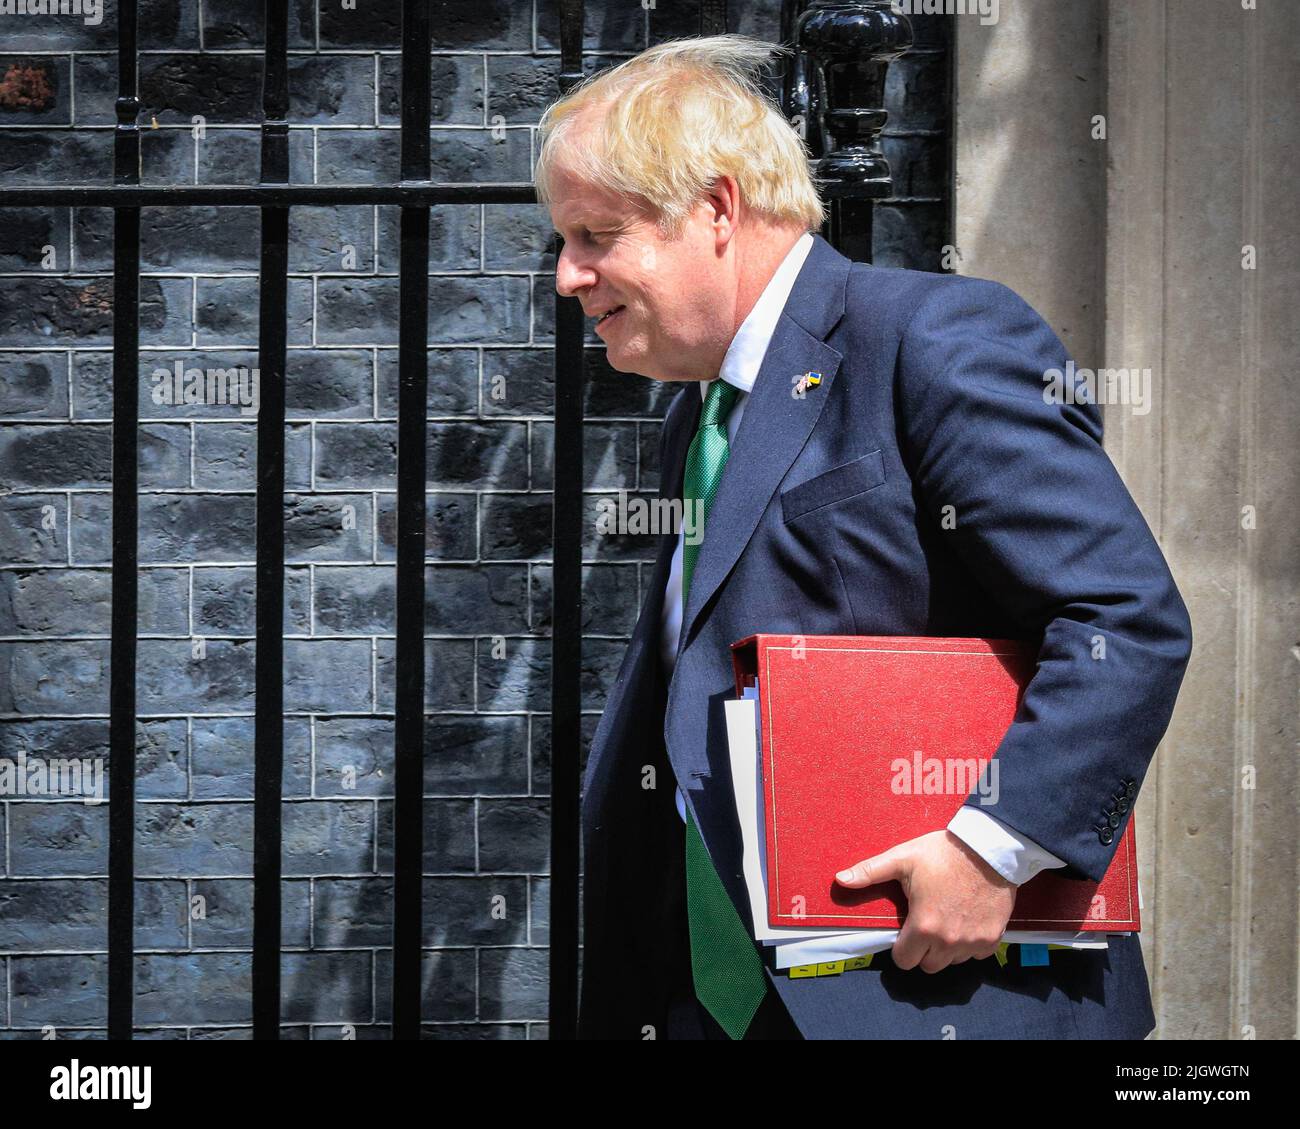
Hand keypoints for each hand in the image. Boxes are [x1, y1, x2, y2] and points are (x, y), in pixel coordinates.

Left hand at [834, 830, 1015, 972]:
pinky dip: (969, 944)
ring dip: (946, 949)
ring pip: (952, 962)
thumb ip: (870, 872)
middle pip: (928, 966)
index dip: (900, 948)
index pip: (904, 961)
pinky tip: (965, 921)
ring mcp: (973, 942)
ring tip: (945, 920)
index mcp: (923, 926)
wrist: (989, 848)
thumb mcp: (902, 858)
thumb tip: (839, 879)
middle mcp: (948, 942)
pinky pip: (976, 954)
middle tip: (924, 924)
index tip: (904, 931)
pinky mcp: (993, 939)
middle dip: (922, 950)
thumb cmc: (943, 852)